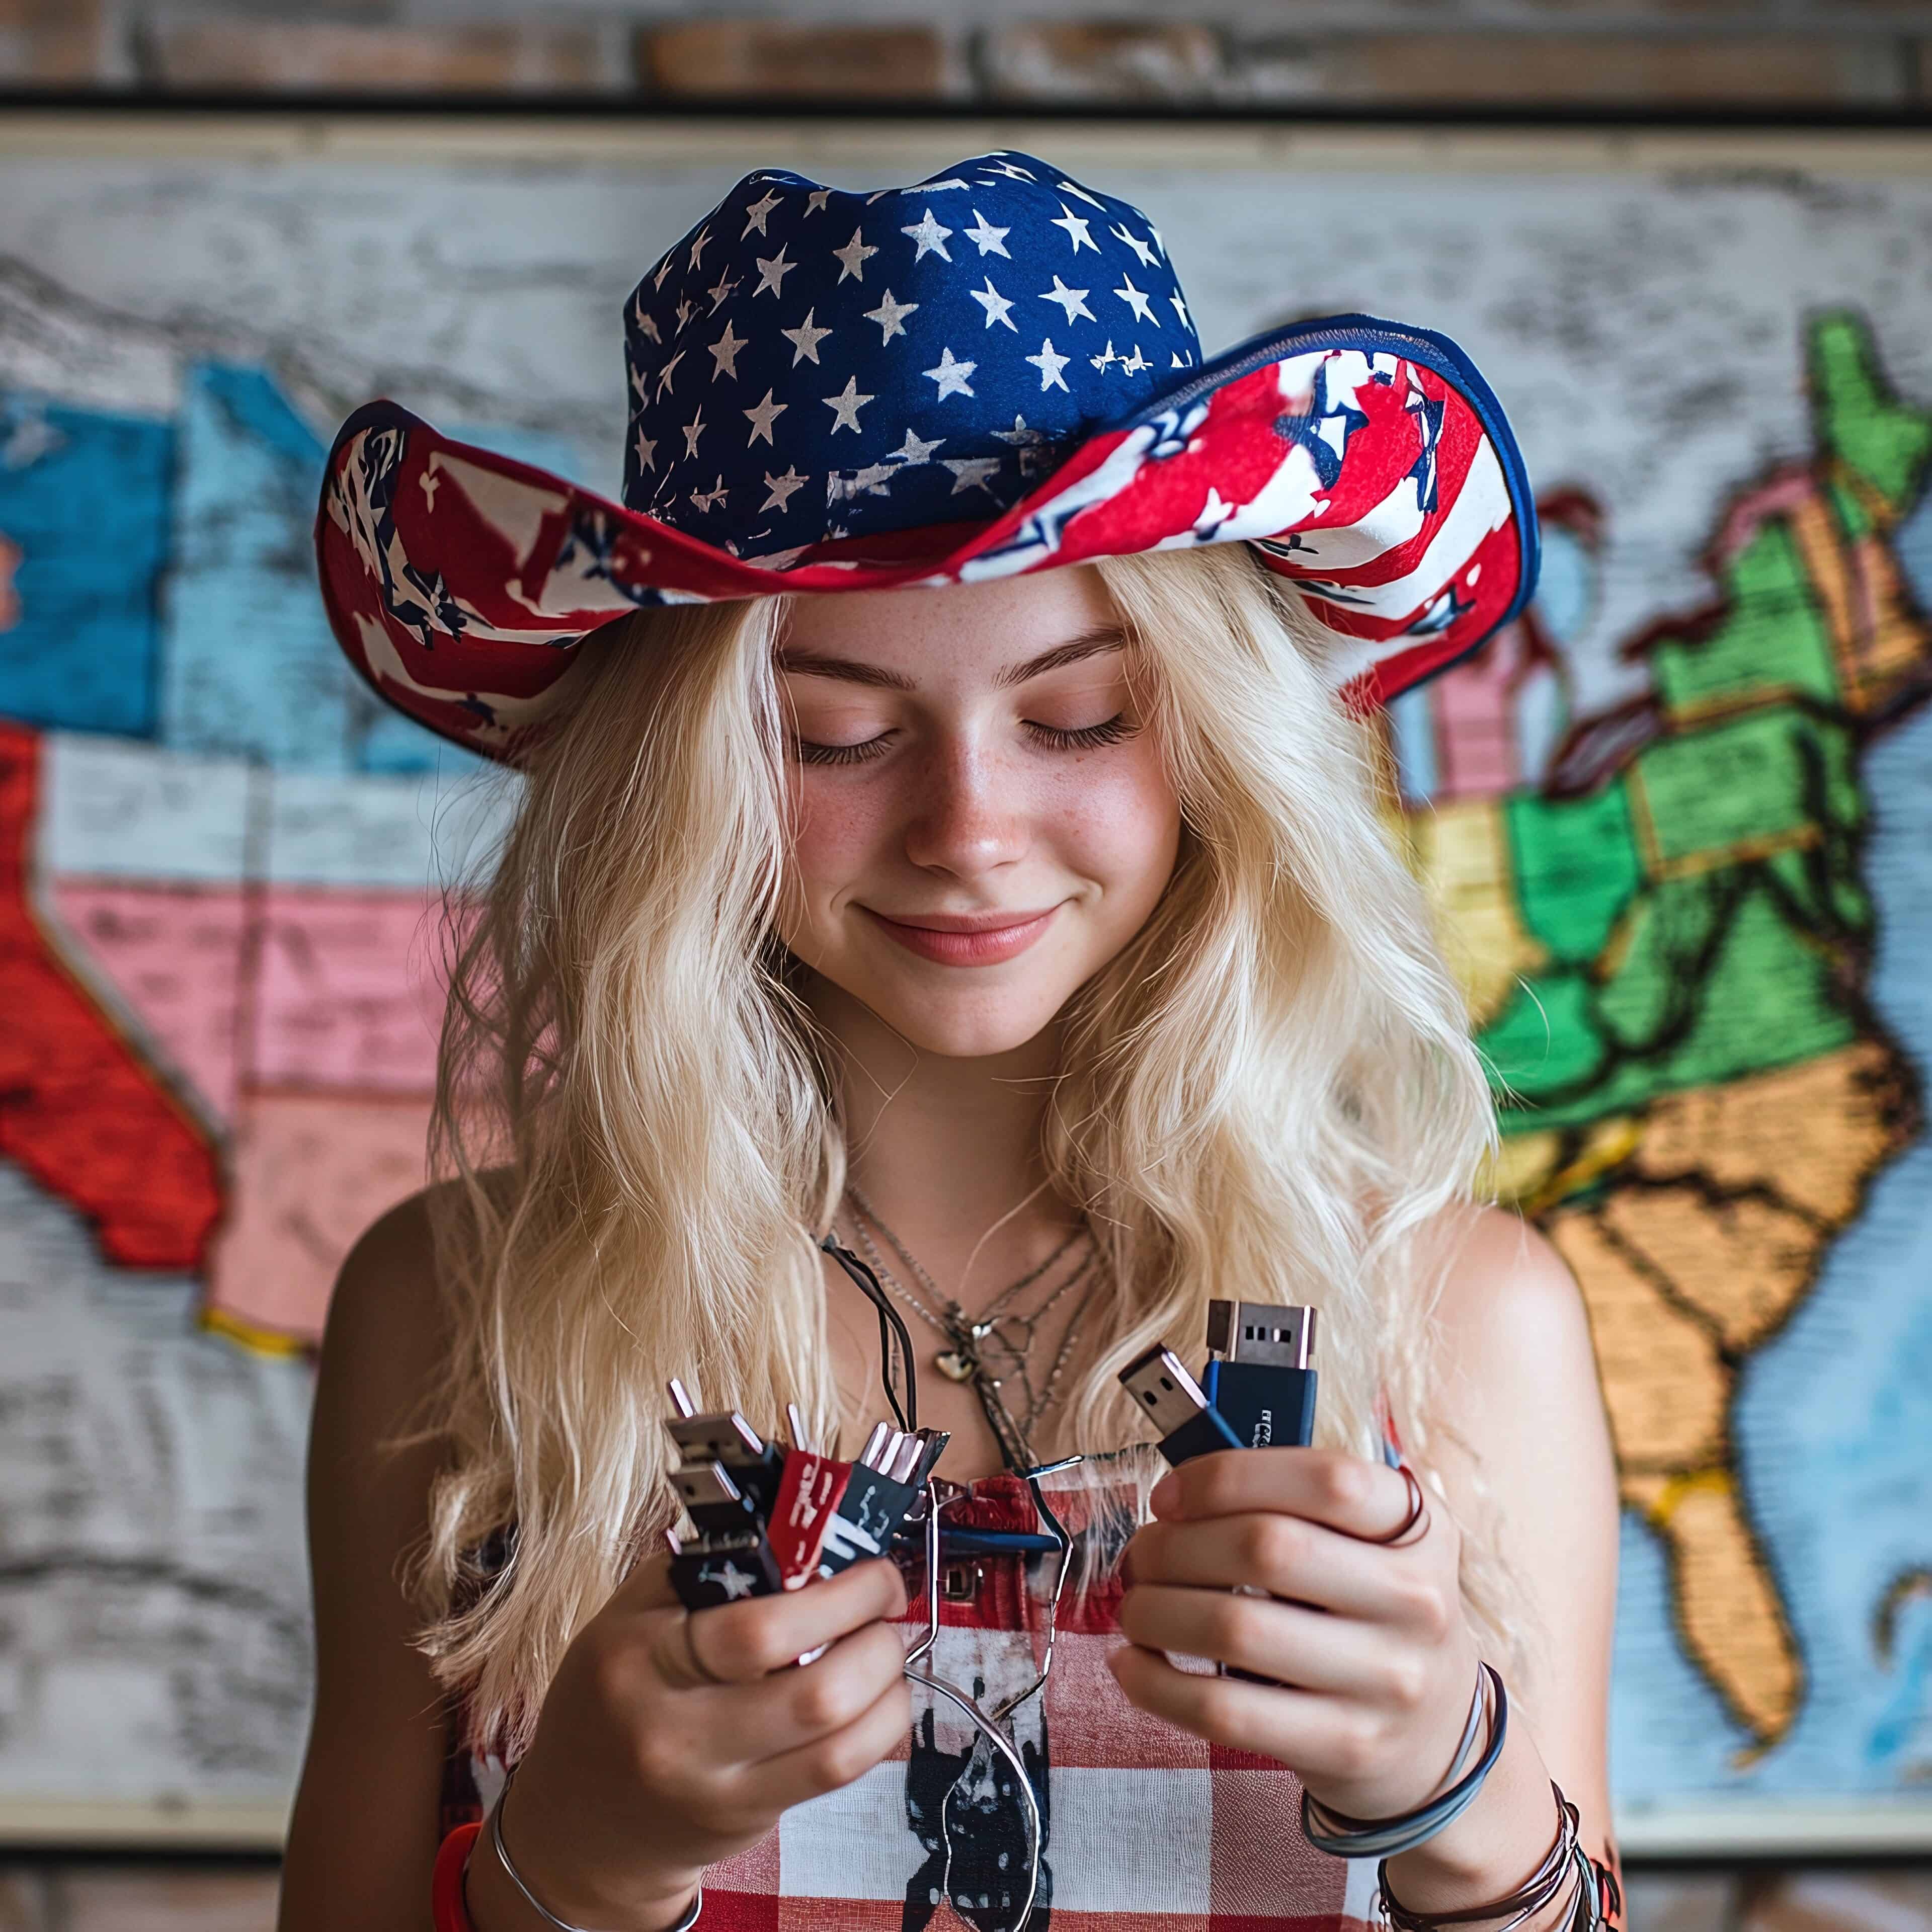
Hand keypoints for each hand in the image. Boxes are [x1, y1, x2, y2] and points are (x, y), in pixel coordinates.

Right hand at [468, 1556, 910, 1931]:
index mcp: (641, 1659)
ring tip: (887, 1650)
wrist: (578, 1821)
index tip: (871, 1568)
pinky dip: (877, 1730)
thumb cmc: (612, 1694)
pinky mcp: (745, 1819)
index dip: (834, 1596)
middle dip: (875, 1637)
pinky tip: (878, 1700)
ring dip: (886, 1685)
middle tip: (886, 1604)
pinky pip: (834, 1775)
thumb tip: (796, 1523)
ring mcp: (714, 1786)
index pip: (750, 1630)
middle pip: (811, 1692)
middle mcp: (675, 1732)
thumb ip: (704, 1566)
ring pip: (835, 1742)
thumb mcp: (629, 1615)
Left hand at [1108, 1448, 1478, 1823]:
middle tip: (1141, 1555)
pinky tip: (1133, 1665)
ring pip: (1234, 1627)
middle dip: (1174, 1545)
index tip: (1170, 1496)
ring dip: (1155, 1610)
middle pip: (1265, 1547)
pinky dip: (1156, 1684)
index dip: (1229, 1477)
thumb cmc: (1370, 1614)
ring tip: (1135, 1607)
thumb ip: (1294, 1503)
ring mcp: (1384, 1680)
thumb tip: (1178, 1495)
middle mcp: (1414, 1601)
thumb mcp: (1369, 1544)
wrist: (1433, 1737)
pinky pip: (1224, 1711)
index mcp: (1419, 1529)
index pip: (1326, 1479)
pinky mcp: (1344, 1746)